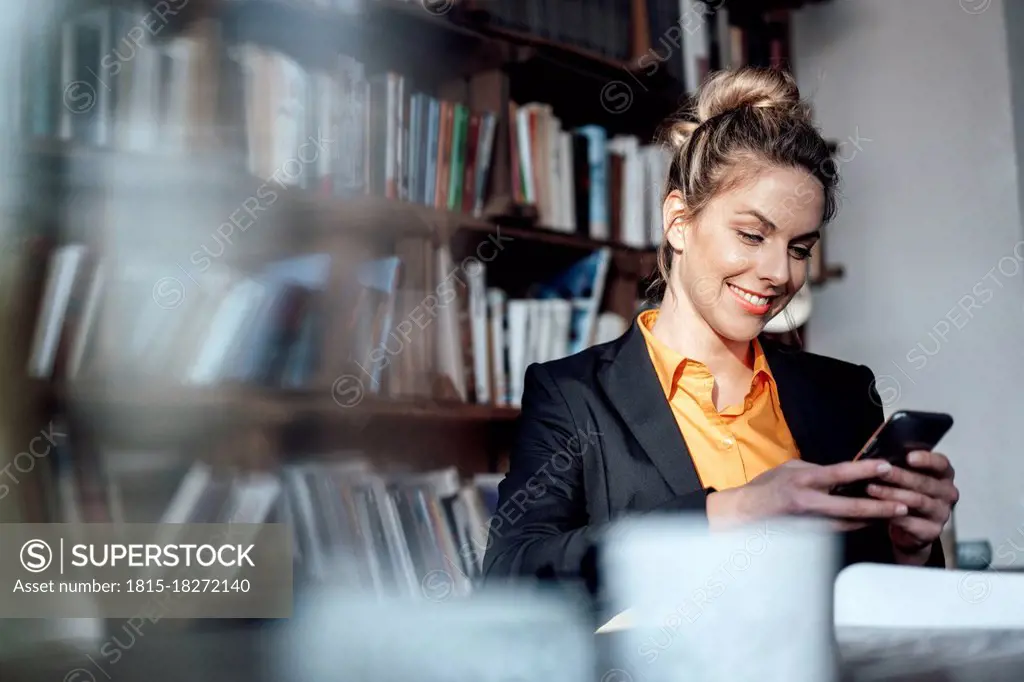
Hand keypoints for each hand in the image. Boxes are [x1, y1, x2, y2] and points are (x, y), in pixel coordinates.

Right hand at [706, 459, 909, 530]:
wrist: (745, 513)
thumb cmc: (767, 487)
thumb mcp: (791, 469)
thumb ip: (818, 471)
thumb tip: (844, 472)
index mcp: (803, 479)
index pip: (840, 473)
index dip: (865, 470)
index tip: (886, 467)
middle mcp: (808, 501)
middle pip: (851, 508)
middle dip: (880, 507)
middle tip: (904, 505)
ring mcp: (809, 521)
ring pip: (849, 523)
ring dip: (873, 519)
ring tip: (896, 514)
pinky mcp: (809, 534)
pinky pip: (838, 529)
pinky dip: (855, 525)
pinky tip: (871, 522)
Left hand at [865, 450, 958, 564]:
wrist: (910, 528)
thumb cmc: (906, 493)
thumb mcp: (907, 477)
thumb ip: (900, 466)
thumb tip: (879, 457)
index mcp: (944, 474)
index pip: (941, 463)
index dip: (926, 459)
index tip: (908, 457)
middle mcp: (948, 493)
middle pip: (925, 482)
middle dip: (899, 476)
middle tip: (878, 472)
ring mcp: (942, 512)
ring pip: (917, 501)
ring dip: (892, 494)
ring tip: (871, 489)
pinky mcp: (933, 530)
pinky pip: (912, 521)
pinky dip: (893, 515)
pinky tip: (879, 510)